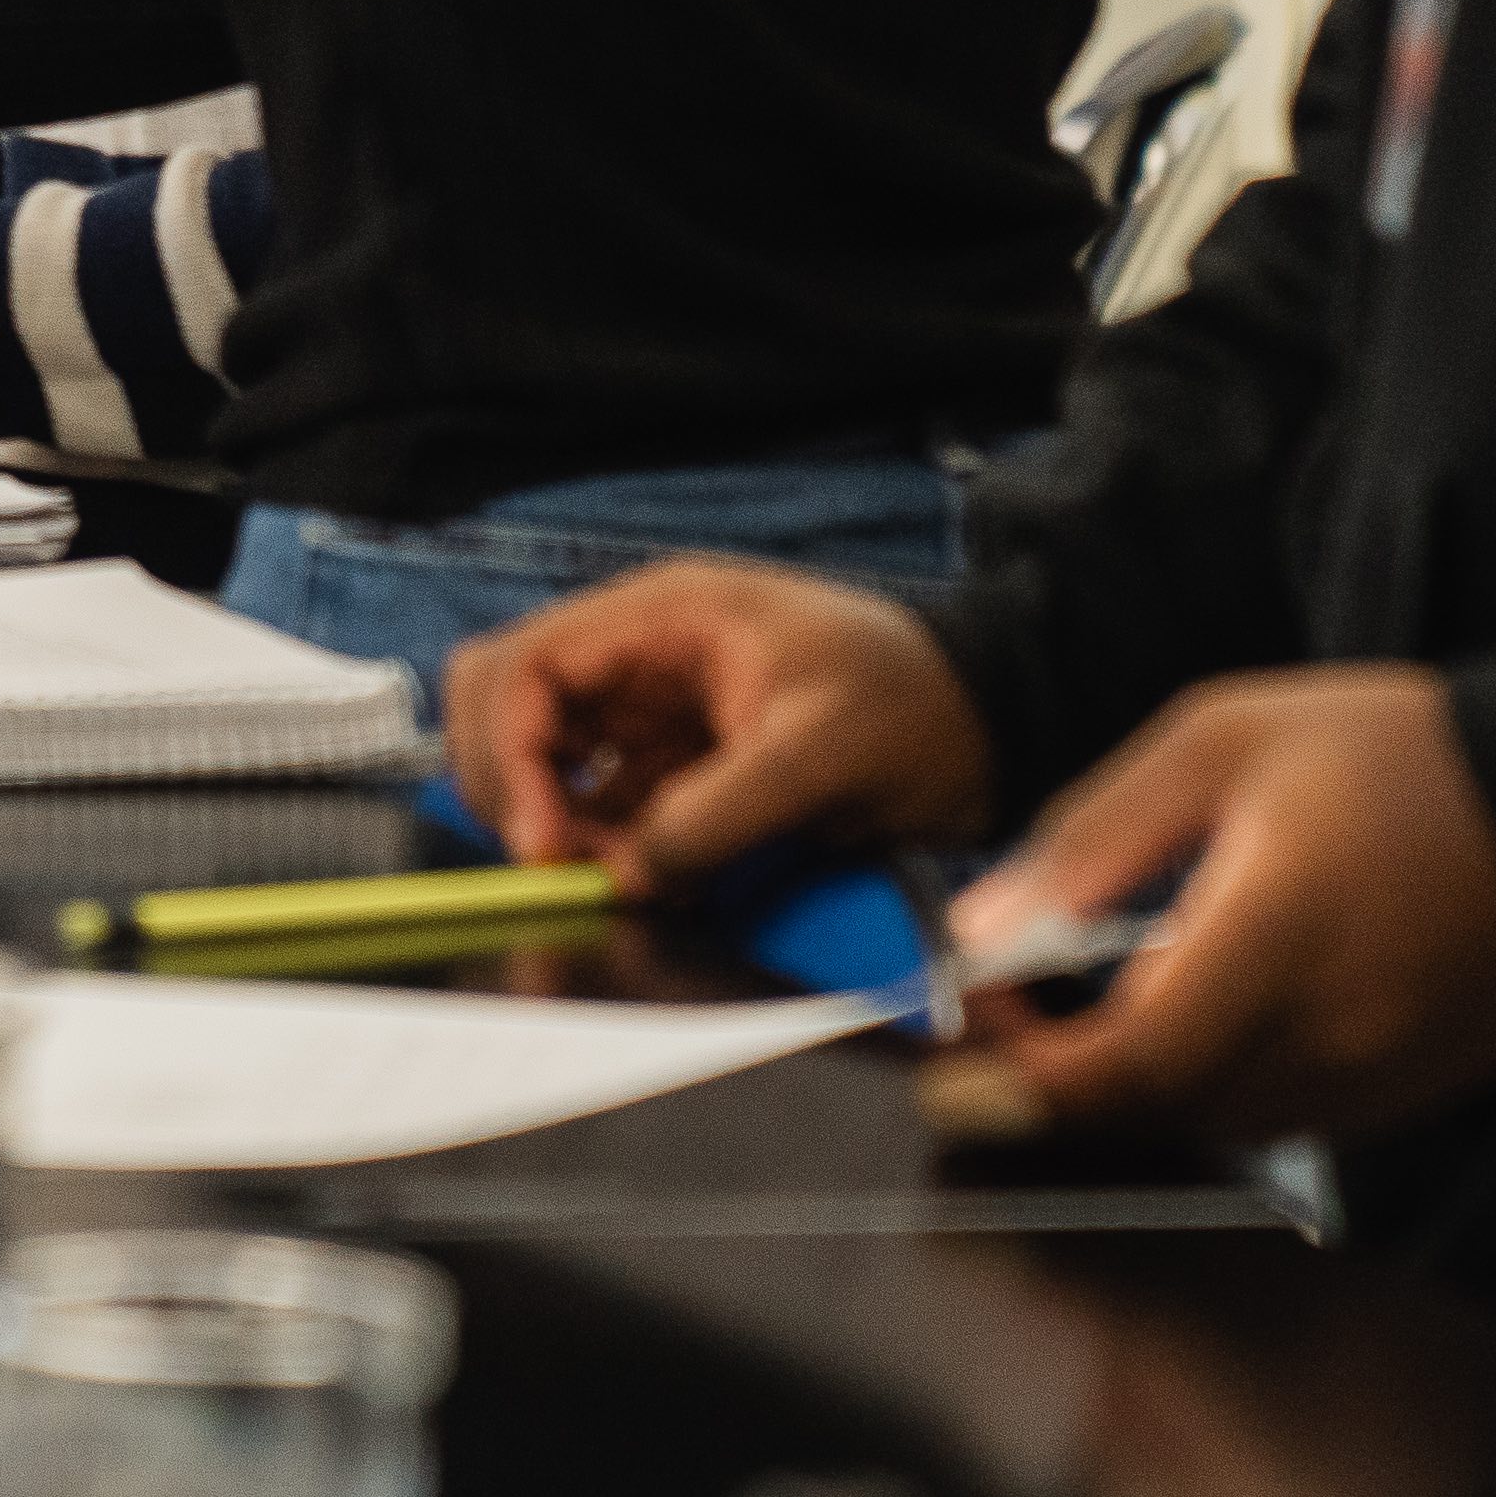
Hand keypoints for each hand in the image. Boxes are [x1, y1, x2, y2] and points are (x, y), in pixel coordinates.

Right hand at [449, 555, 998, 886]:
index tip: (542, 841)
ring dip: (556, 824)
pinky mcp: (676, 764)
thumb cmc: (917, 704)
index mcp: (663, 616)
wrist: (987, 724)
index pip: (529, 666)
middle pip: (508, 702)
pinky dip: (602, 847)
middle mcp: (640, 656)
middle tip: (553, 863)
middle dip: (511, 784)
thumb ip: (718, 814)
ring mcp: (652, 709)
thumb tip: (628, 877)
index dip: (513, 753)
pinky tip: (644, 880)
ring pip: (544, 757)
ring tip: (612, 879)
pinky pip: (601, 803)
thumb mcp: (823, 755)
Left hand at [948, 664, 1495, 1144]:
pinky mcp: (1412, 1093)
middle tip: (1003, 1017)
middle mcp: (1325, 1039)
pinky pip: (1282, 1120)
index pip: (1118, 1071)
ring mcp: (1377, 1081)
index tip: (963, 1029)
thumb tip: (985, 926)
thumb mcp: (1219, 741)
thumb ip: (1094, 836)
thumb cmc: (1398, 753)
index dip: (1020, 1071)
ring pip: (1212, 1126)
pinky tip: (1192, 1017)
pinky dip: (1213, 1087)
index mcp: (1268, 947)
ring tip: (1087, 1006)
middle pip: (1152, 1114)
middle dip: (1057, 1082)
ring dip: (1134, 1088)